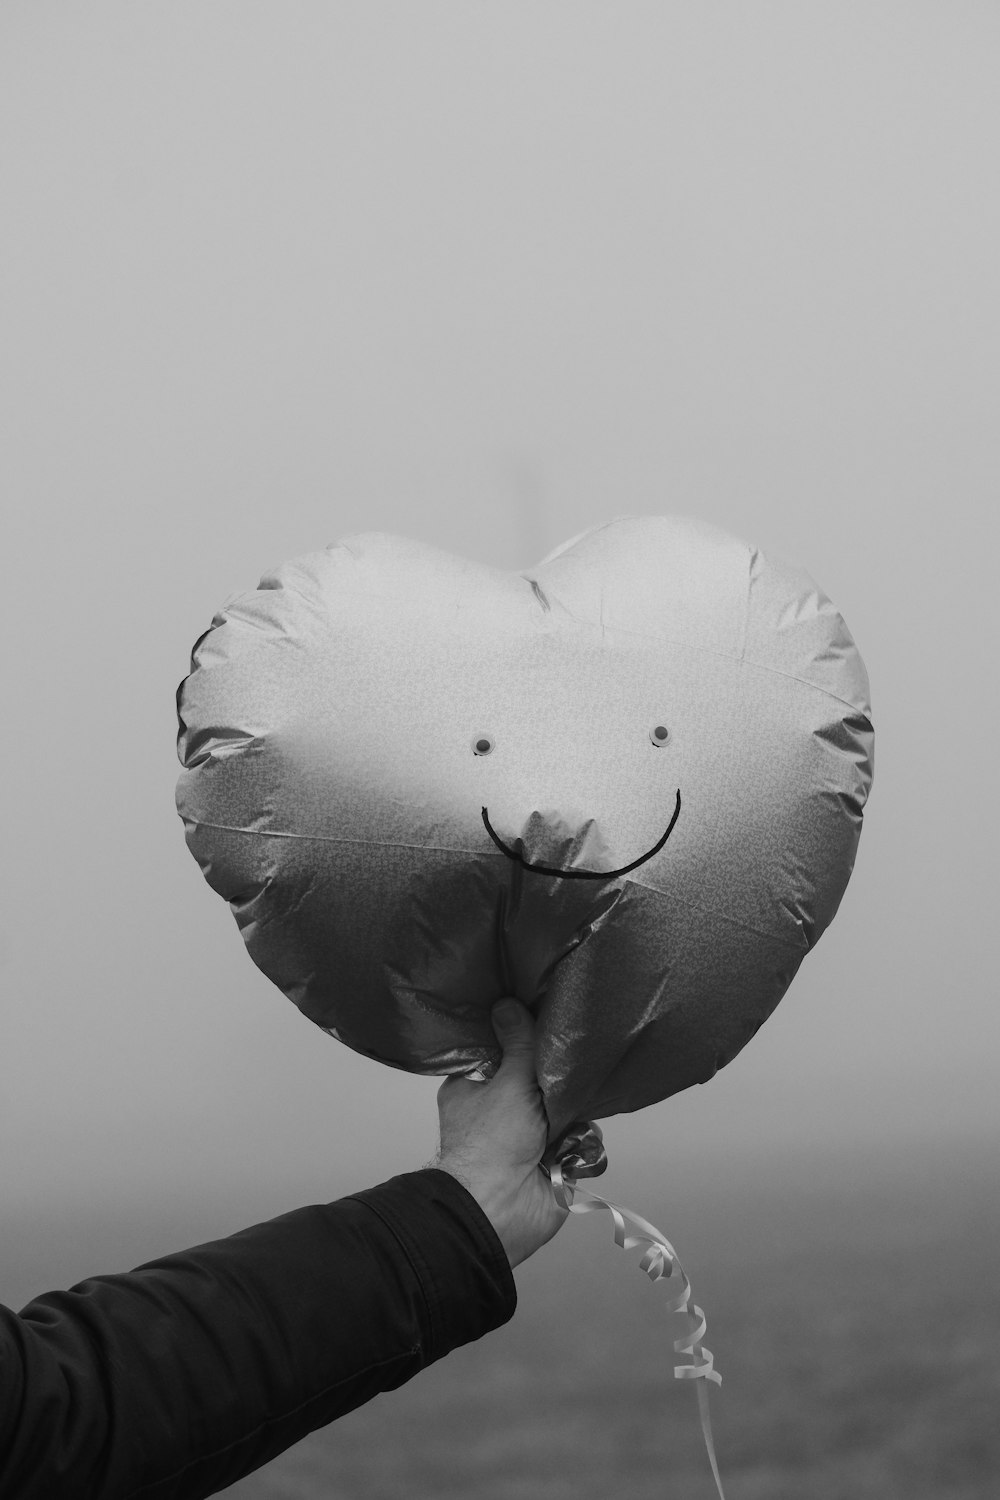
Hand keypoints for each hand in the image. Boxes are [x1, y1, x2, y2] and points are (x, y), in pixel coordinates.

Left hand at [430, 999, 567, 1268]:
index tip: (542, 1011)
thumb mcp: (507, 1082)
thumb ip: (517, 1044)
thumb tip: (507, 1003)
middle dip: (556, 1071)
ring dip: (573, 1104)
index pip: (499, 1048)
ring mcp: (527, 1134)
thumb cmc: (492, 1141)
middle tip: (576, 1048)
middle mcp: (499, 1108)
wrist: (503, 1209)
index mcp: (474, 1086)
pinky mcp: (554, 1157)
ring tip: (583, 1091)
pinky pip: (577, 1135)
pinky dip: (583, 1134)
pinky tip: (587, 1125)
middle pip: (536, 1075)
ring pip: (561, 1104)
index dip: (519, 1033)